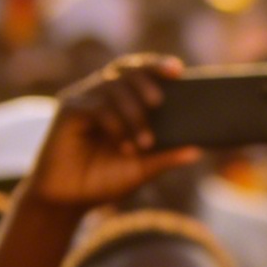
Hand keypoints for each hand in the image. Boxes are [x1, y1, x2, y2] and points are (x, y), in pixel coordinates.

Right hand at [26, 55, 196, 209]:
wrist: (68, 201)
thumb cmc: (104, 181)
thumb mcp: (141, 169)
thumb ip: (165, 157)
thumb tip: (197, 150)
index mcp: (122, 101)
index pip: (140, 72)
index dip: (156, 66)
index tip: (177, 70)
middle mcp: (102, 95)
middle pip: (126, 70)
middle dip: (146, 80)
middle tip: (158, 102)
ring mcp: (84, 100)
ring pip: (112, 88)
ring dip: (133, 114)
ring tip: (145, 142)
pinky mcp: (68, 110)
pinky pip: (96, 106)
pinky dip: (114, 123)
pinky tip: (123, 145)